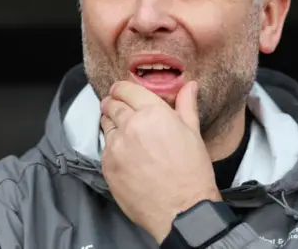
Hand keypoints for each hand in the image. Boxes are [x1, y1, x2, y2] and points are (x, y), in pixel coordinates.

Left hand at [100, 80, 220, 242]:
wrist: (182, 211)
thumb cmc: (191, 173)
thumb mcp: (193, 133)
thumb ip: (186, 105)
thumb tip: (190, 85)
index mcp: (152, 112)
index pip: (125, 88)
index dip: (122, 88)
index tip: (122, 92)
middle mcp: (130, 125)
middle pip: (111, 104)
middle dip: (114, 103)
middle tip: (120, 108)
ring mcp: (115, 146)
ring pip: (105, 124)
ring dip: (111, 123)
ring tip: (124, 132)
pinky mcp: (107, 166)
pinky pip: (104, 148)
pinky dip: (111, 146)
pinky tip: (125, 154)